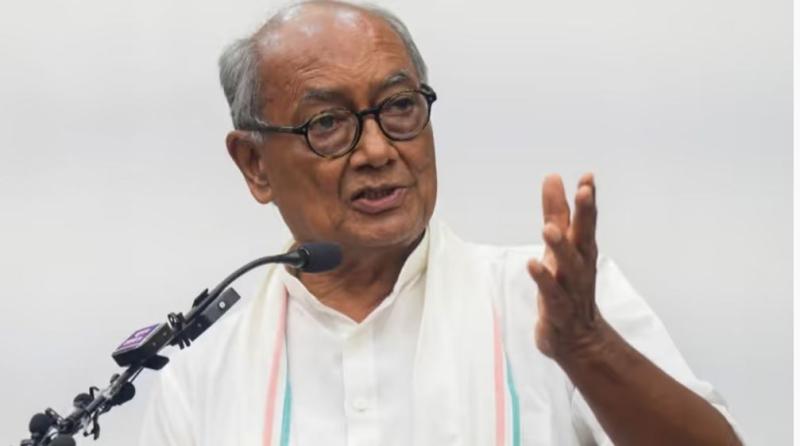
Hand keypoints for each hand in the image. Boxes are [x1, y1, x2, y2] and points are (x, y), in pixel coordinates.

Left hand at [528, 173, 604, 360]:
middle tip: (583, 191)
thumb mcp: (559, 246)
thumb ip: (555, 212)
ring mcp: (571, 289)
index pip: (586, 221)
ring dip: (561, 247)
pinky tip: (533, 264)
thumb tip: (553, 177)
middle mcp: (580, 267)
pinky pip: (552, 294)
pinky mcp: (558, 310)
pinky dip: (543, 279)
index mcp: (581, 251)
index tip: (587, 177)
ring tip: (548, 229)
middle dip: (585, 215)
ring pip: (569, 266)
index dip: (587, 200)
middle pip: (584, 238)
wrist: (578, 340)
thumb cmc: (567, 286)